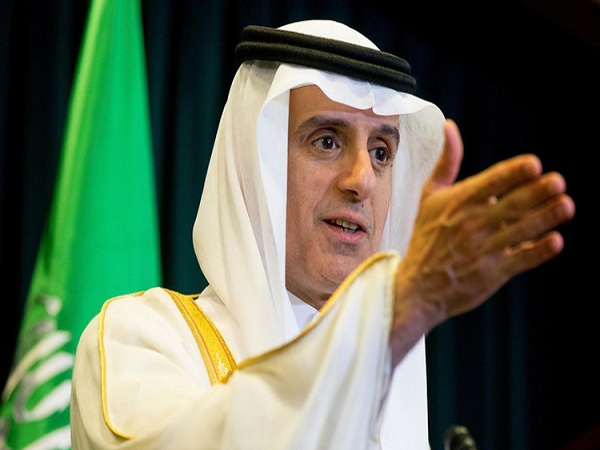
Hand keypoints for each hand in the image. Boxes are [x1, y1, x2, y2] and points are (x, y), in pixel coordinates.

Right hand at [389, 119, 574, 364]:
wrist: (417, 286)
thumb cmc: (426, 237)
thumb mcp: (430, 197)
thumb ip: (446, 162)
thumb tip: (450, 125)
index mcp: (457, 203)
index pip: (490, 182)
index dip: (514, 173)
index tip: (534, 164)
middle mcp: (471, 225)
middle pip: (510, 204)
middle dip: (536, 192)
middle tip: (558, 181)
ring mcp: (482, 250)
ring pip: (520, 230)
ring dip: (545, 217)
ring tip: (566, 205)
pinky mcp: (492, 274)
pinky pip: (521, 260)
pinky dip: (538, 251)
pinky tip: (555, 240)